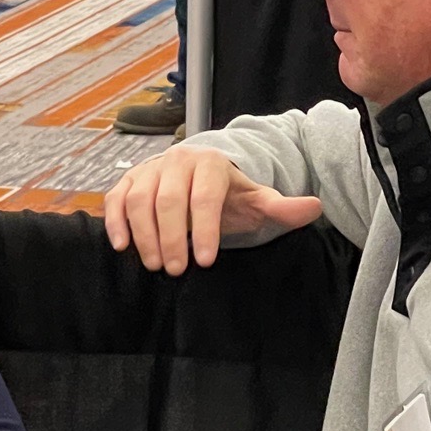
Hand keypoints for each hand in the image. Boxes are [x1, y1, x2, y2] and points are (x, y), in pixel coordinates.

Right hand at [103, 147, 322, 275]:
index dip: (204, 229)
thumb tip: (315, 207)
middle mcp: (177, 161)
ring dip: (145, 235)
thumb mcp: (258, 201)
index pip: (204, 196)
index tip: (206, 261)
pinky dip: (116, 222)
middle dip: (172, 238)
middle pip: (168, 200)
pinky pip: (116, 199)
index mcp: (210, 163)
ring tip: (155, 265)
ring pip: (139, 200)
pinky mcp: (129, 181)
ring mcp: (150, 170)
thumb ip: (283, 207)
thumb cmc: (230, 196)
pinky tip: (123, 247)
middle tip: (177, 270)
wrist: (202, 179)